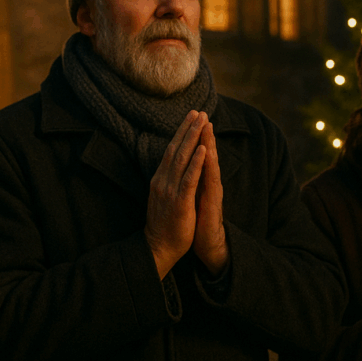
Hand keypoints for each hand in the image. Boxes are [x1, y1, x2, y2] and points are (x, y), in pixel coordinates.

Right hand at [144, 110, 206, 278]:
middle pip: (176, 149)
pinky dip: (196, 163)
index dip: (181, 132)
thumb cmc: (164, 224)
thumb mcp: (163, 197)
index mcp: (160, 179)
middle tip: (198, 111)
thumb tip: (176, 165)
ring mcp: (169, 190)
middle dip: (187, 129)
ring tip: (202, 122)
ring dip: (193, 139)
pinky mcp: (179, 201)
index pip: (171, 150)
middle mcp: (162, 181)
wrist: (158, 248)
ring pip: (182, 159)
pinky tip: (203, 149)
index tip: (191, 117)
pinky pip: (189, 178)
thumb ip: (169, 180)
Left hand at [194, 121, 227, 276]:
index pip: (197, 155)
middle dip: (203, 133)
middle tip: (202, 113)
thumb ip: (190, 181)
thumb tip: (183, 167)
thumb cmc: (197, 222)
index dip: (195, 137)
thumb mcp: (190, 197)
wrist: (207, 245)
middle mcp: (207, 183)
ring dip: (208, 142)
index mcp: (199, 180)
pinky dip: (207, 164)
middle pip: (205, 153)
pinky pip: (210, 179)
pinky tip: (207, 152)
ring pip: (210, 162)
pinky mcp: (213, 201)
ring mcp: (212, 191)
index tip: (191, 118)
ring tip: (207, 125)